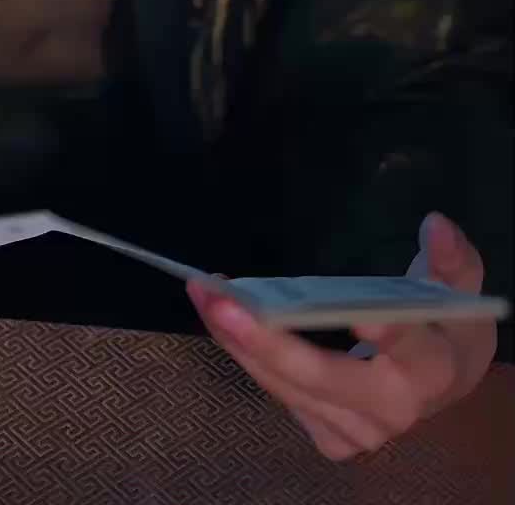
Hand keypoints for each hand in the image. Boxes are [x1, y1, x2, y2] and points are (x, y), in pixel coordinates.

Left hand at [188, 212, 496, 462]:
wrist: (443, 378)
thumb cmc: (445, 321)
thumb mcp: (458, 282)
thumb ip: (451, 256)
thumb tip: (436, 227)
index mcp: (432, 368)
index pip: (407, 349)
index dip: (381, 335)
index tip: (355, 316)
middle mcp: (393, 410)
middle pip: (324, 379)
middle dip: (269, 342)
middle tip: (222, 301)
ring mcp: (357, 430)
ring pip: (290, 390)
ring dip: (240, 343)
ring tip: (205, 295)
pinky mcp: (330, 436)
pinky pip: (280, 396)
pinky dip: (247, 356)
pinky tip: (221, 319)